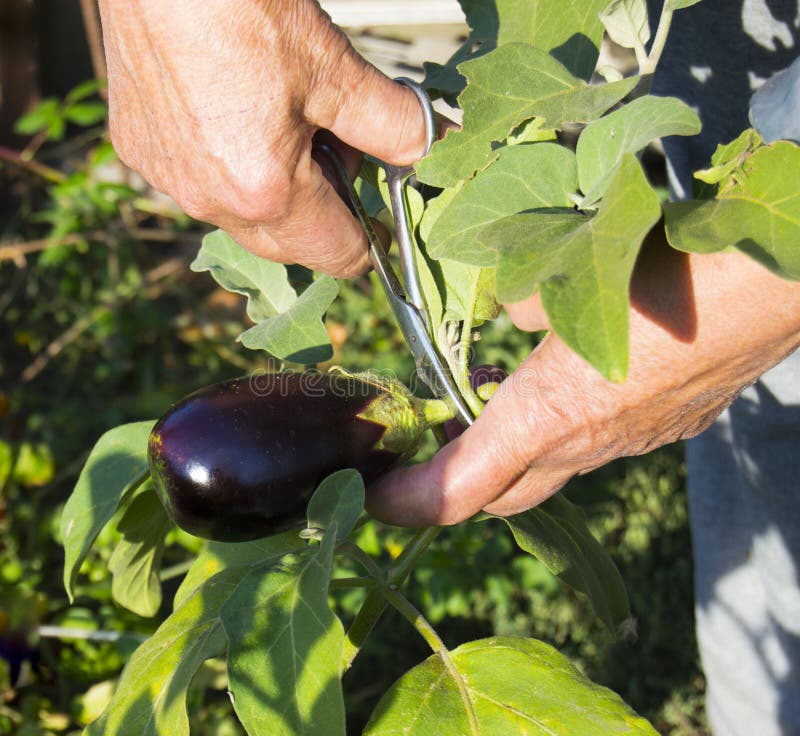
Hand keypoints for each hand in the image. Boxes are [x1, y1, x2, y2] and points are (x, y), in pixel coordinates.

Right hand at [98, 0, 426, 275]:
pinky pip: (203, 184)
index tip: (379, 222)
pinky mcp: (138, 151)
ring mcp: (168, 179)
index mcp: (265, 193)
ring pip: (244, 216)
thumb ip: (393, 125)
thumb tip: (433, 148)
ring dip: (276, 190)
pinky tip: (237, 114)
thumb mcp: (336, 70)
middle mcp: (210, 201)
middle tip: (336, 146)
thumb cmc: (244, 7)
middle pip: (289, 244)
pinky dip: (230, 166)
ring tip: (285, 118)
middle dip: (322, 211)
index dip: (366, 242)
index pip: (335, 254)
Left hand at [367, 234, 799, 525]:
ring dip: (510, 453)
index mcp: (552, 416)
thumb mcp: (563, 269)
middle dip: (454, 488)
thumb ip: (518, 294)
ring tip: (482, 408)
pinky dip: (562, 428)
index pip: (462, 488)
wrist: (776, 280)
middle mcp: (591, 446)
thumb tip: (508, 309)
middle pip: (505, 497)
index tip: (374, 500)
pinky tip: (563, 383)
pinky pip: (600, 443)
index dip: (409, 503)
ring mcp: (636, 442)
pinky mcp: (670, 427)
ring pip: (554, 469)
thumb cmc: (666, 267)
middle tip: (421, 456)